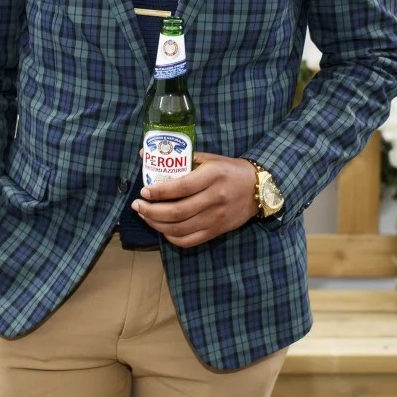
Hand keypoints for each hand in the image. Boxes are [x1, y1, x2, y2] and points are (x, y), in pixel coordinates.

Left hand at [132, 153, 257, 247]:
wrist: (258, 188)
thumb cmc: (230, 170)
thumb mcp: (210, 159)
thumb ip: (183, 159)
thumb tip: (147, 155)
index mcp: (212, 176)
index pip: (181, 187)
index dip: (159, 191)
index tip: (144, 191)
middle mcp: (214, 199)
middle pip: (177, 212)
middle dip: (152, 211)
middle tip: (137, 206)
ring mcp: (216, 218)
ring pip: (180, 229)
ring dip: (157, 224)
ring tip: (145, 216)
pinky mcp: (217, 231)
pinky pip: (190, 240)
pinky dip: (172, 238)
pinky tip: (163, 229)